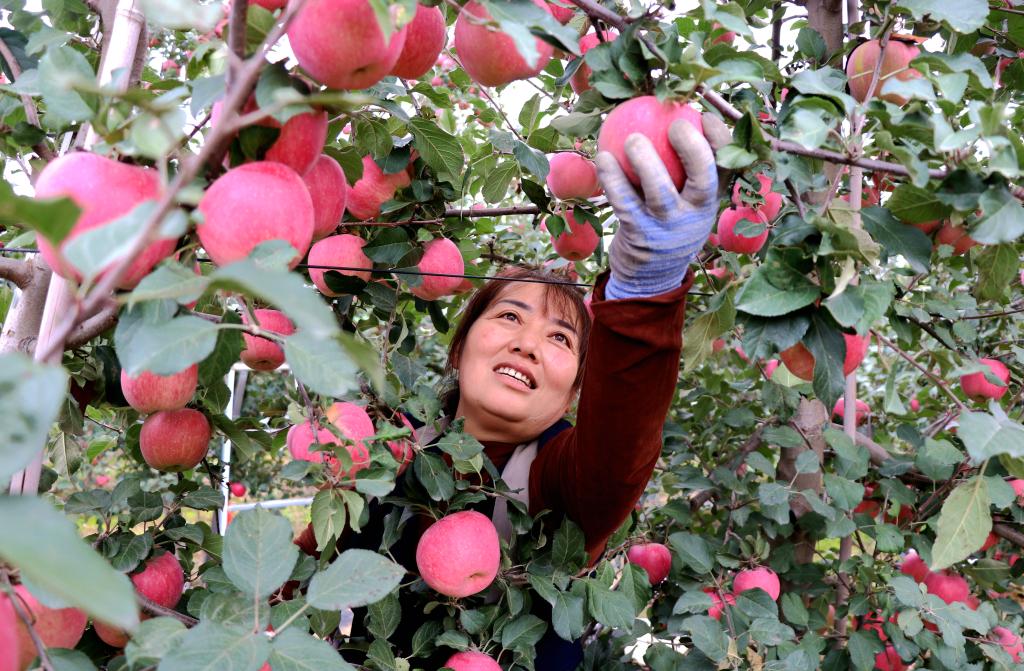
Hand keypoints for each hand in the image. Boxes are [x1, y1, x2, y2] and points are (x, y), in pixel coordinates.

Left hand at [596, 116, 723, 299]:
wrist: (649, 278)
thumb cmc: (667, 224)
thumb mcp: (687, 203)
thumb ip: (686, 169)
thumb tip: (675, 113)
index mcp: (711, 201)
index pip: (727, 166)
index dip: (720, 138)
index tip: (704, 115)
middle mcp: (695, 215)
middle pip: (703, 179)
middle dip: (693, 148)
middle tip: (676, 122)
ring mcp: (667, 228)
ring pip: (660, 192)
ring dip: (646, 162)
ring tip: (632, 138)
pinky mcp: (639, 236)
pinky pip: (623, 202)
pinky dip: (612, 179)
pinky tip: (602, 157)